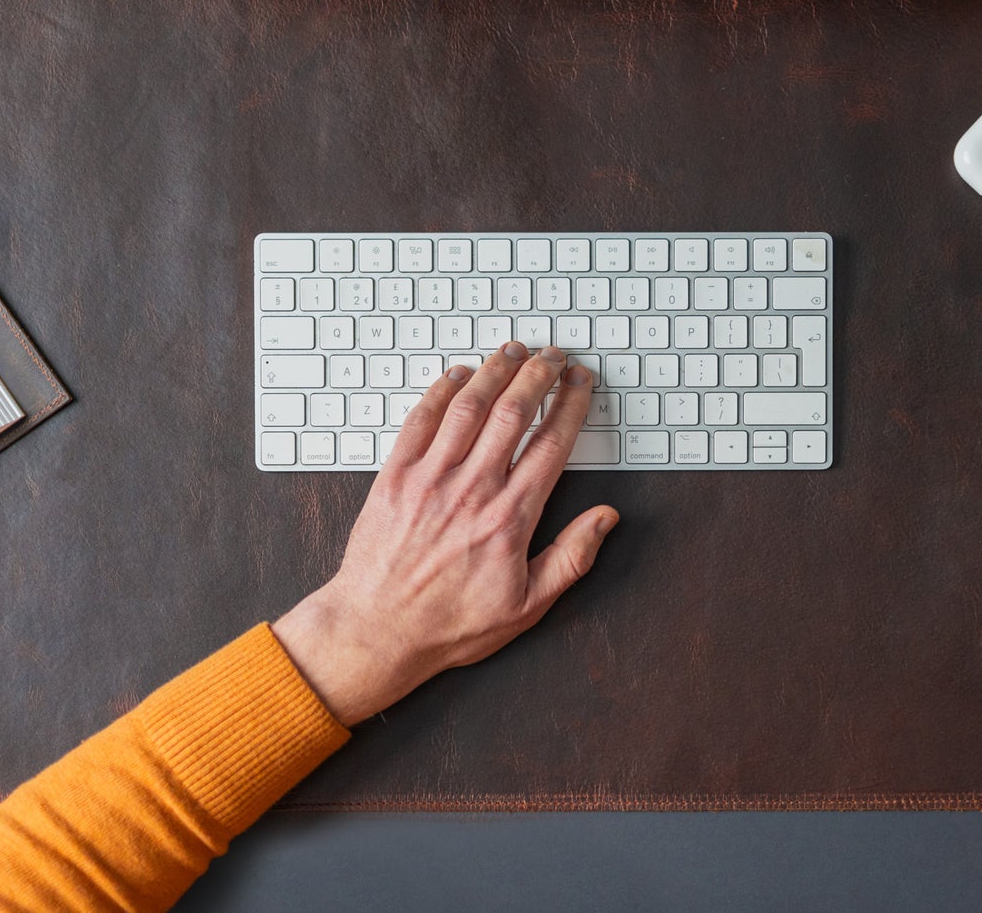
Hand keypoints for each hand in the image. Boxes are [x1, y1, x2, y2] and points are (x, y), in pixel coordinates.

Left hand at [273, 343, 618, 725]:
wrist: (375, 632)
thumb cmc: (449, 625)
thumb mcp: (526, 607)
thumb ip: (571, 559)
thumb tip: (606, 519)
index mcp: (510, 518)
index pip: (552, 442)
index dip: (572, 403)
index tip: (581, 380)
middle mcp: (472, 489)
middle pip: (514, 411)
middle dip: (539, 374)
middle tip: (553, 356)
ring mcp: (431, 478)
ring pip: (470, 405)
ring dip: (495, 370)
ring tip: (512, 350)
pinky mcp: (395, 476)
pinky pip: (421, 419)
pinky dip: (441, 390)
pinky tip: (459, 374)